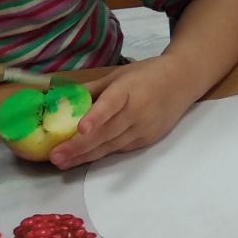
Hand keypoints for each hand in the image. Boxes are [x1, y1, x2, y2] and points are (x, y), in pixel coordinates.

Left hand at [49, 56, 191, 168]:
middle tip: (55, 156)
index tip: (81, 128)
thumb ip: (92, 90)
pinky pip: (119, 149)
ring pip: (111, 146)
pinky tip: (80, 159)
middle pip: (107, 132)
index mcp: (129, 89)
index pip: (111, 104)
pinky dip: (99, 154)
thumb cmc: (146, 75)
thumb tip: (62, 101)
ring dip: (84, 156)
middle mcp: (137, 111)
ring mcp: (144, 129)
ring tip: (62, 162)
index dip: (96, 117)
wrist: (182, 82)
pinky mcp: (147, 140)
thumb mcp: (118, 75)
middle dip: (79, 146)